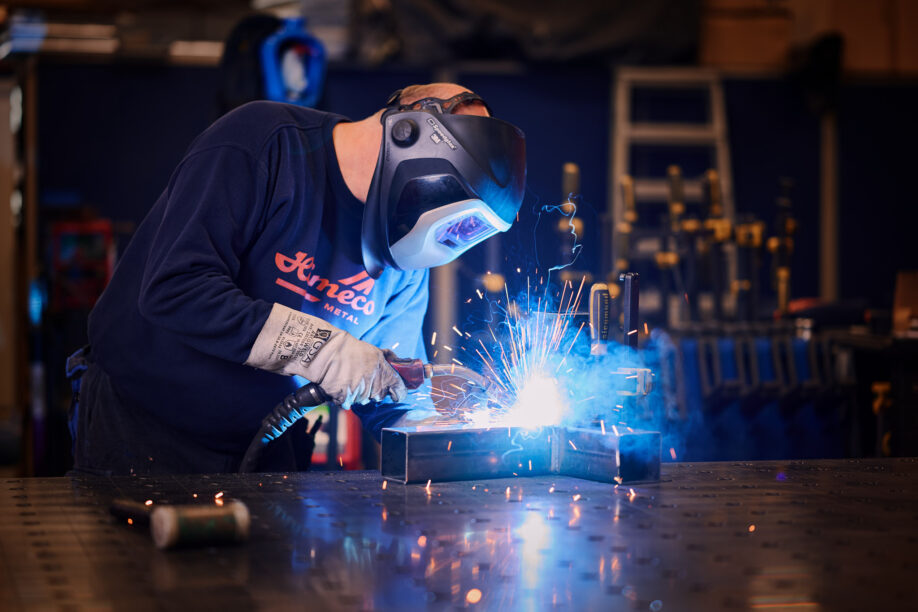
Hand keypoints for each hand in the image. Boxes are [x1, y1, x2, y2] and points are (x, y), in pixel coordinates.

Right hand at [245, 304, 406, 408]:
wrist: (325, 353)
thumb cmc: (349, 349)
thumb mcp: (374, 350)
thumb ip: (388, 360)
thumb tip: (400, 362)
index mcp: (384, 372)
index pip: (400, 390)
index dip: (399, 392)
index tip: (397, 392)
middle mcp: (374, 384)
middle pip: (379, 396)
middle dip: (374, 389)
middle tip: (364, 377)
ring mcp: (360, 393)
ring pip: (364, 400)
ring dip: (359, 392)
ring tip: (349, 377)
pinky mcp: (346, 399)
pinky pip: (348, 402)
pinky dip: (345, 395)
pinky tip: (340, 383)